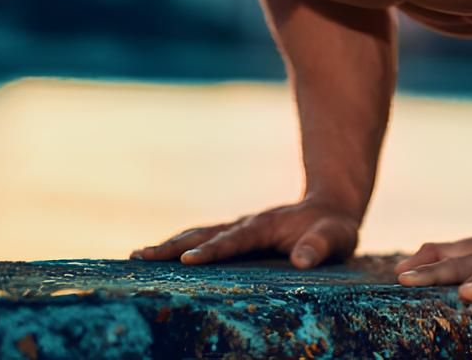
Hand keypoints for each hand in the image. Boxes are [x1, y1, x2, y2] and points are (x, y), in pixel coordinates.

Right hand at [129, 193, 361, 268]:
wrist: (331, 210)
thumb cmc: (333, 229)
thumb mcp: (335, 237)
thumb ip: (319, 246)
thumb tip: (301, 261)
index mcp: (265, 226)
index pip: (233, 240)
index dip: (211, 251)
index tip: (186, 262)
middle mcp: (246, 225)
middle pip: (204, 234)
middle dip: (172, 246)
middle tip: (138, 257)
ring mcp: (238, 231)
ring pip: (198, 236)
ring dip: (169, 246)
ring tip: (136, 257)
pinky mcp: (236, 240)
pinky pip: (203, 242)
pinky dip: (179, 248)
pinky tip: (159, 261)